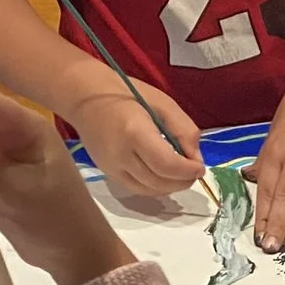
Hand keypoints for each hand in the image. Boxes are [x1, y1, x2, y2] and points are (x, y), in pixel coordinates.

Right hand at [67, 77, 204, 200]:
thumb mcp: (162, 103)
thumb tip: (195, 158)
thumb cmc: (126, 93)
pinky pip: (137, 188)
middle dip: (183, 181)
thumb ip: (184, 130)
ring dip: (171, 187)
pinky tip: (164, 175)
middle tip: (194, 171)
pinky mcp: (108, 173)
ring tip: (181, 174)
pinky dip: (156, 186)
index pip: (166, 164)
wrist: (84, 97)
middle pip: (159, 182)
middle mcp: (121, 155)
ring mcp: (112, 167)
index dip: (187, 171)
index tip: (200, 167)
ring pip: (149, 190)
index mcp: (134, 132)